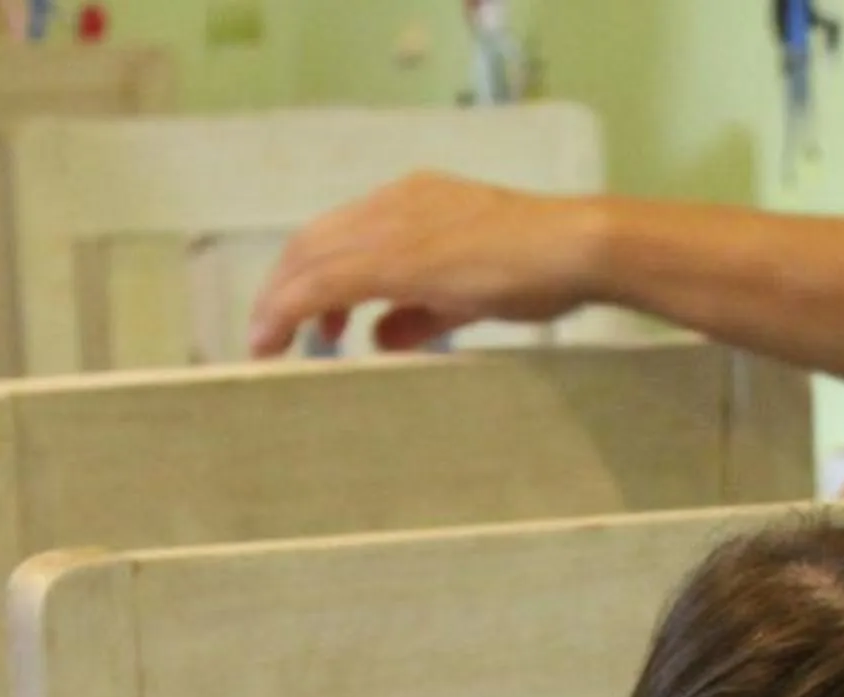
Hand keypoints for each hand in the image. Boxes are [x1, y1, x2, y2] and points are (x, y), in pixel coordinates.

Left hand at [247, 173, 606, 359]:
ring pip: (310, 259)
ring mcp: (394, 224)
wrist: (576, 248)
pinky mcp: (398, 255)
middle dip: (279, 291)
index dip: (306, 276)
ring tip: (269, 344)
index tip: (300, 320)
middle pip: (310, 243)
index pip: (337, 234)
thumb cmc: (541, 269)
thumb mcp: (468, 295)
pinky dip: (295, 310)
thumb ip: (421, 313)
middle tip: (267, 339)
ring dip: (280, 303)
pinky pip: (327, 281)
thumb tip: (381, 337)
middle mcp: (394, 204)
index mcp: (412, 203)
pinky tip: (286, 340)